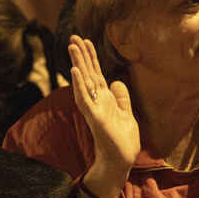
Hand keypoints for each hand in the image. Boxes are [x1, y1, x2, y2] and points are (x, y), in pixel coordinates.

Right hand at [68, 36, 138, 197]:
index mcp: (104, 99)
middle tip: (73, 37)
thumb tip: (116, 81)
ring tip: (71, 47)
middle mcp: (96, 101)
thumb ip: (121, 98)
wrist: (122, 160)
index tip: (84, 40)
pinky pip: (84, 98)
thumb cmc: (122, 141)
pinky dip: (79, 84)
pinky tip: (75, 71)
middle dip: (81, 55)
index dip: (90, 57)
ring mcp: (93, 108)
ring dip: (77, 64)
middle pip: (87, 73)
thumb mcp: (126, 114)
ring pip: (83, 82)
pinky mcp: (94, 117)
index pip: (95, 73)